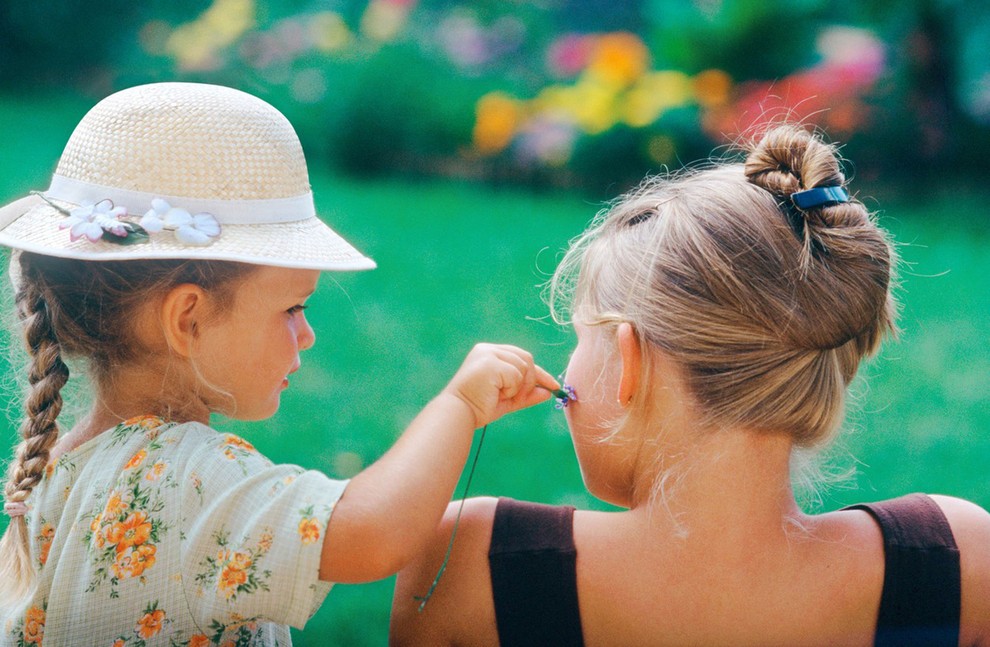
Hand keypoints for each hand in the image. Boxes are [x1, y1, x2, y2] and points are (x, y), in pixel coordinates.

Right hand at [442, 343, 557, 427]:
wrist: (459, 414)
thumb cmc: (479, 407)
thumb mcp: (508, 399)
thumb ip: (526, 394)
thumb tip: (548, 392)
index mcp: (489, 353)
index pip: (521, 357)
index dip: (539, 372)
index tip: (554, 386)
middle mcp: (488, 349)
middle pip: (526, 358)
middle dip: (530, 381)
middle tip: (520, 399)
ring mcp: (488, 354)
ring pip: (523, 367)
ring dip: (519, 387)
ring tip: (502, 397)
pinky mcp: (489, 362)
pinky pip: (516, 374)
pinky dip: (512, 389)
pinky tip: (497, 394)